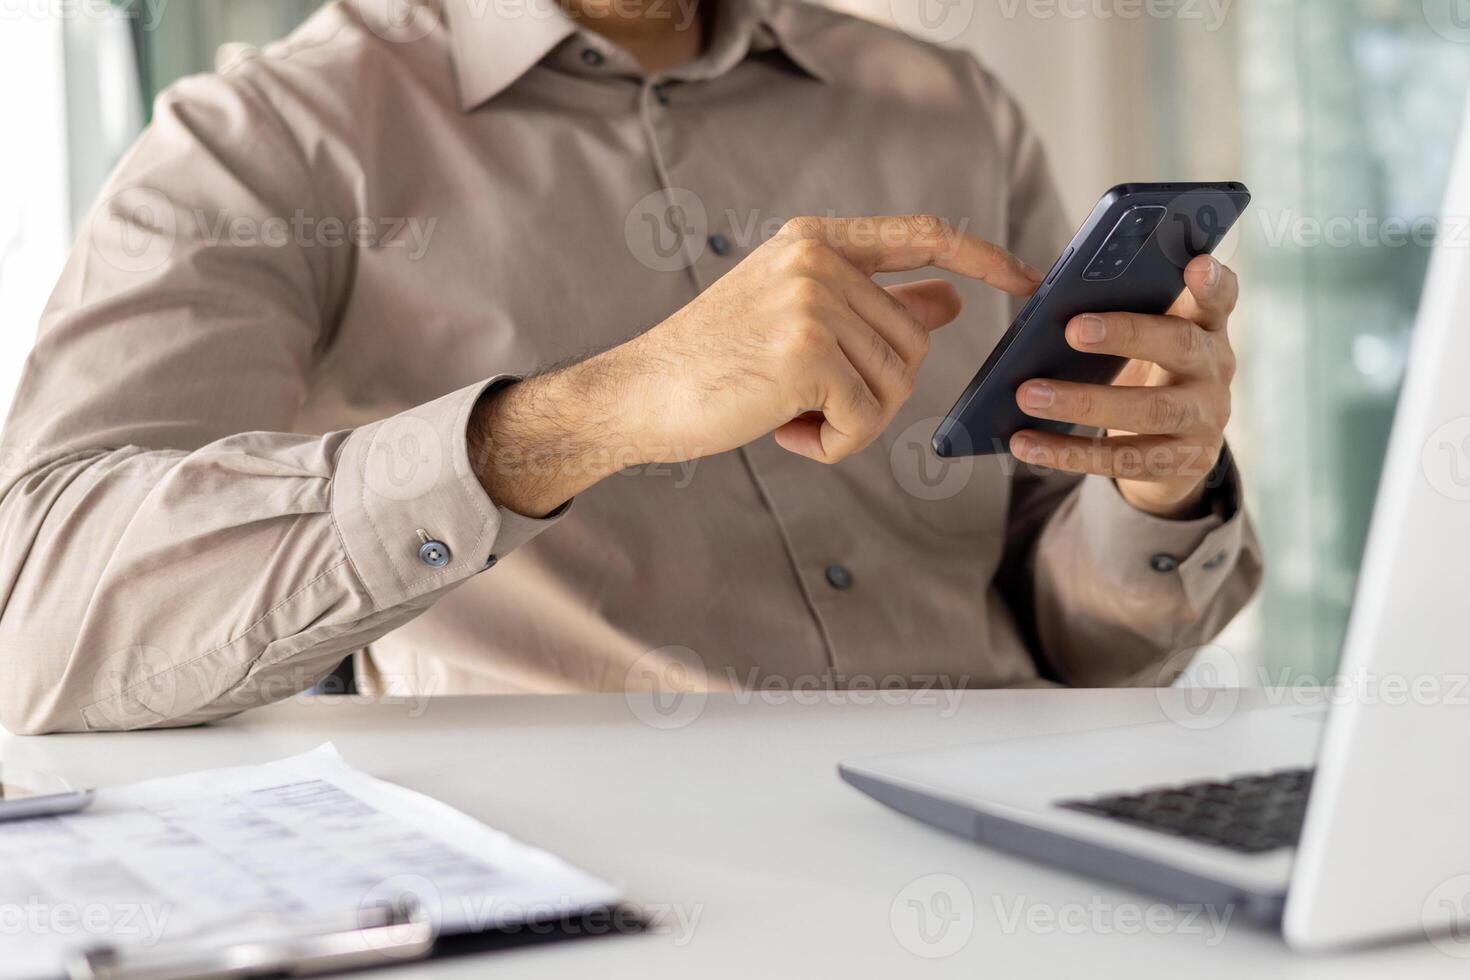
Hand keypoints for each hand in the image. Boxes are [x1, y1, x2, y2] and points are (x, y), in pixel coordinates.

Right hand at [472, 216, 1043, 515]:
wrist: (639, 394)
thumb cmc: (714, 362)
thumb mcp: (796, 319)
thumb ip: (874, 304)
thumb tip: (947, 304)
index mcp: (816, 239)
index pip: (924, 234)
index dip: (984, 257)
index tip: (1027, 282)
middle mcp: (817, 259)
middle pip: (911, 344)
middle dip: (872, 391)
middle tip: (805, 402)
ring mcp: (813, 302)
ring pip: (894, 386)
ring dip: (850, 421)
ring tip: (786, 412)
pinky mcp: (808, 353)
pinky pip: (868, 419)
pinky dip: (836, 444)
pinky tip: (786, 433)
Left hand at [1008, 254, 1238, 519]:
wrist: (1175, 449)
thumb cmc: (1147, 374)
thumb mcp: (1141, 342)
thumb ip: (1109, 314)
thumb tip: (1039, 297)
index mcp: (1204, 326)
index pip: (1219, 297)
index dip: (1212, 282)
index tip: (1196, 265)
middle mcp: (1213, 368)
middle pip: (1178, 345)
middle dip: (1126, 335)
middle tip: (1072, 330)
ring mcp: (1205, 418)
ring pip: (1149, 410)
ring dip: (1084, 402)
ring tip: (1028, 395)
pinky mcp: (1184, 462)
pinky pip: (1122, 459)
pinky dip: (1067, 453)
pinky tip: (1025, 444)